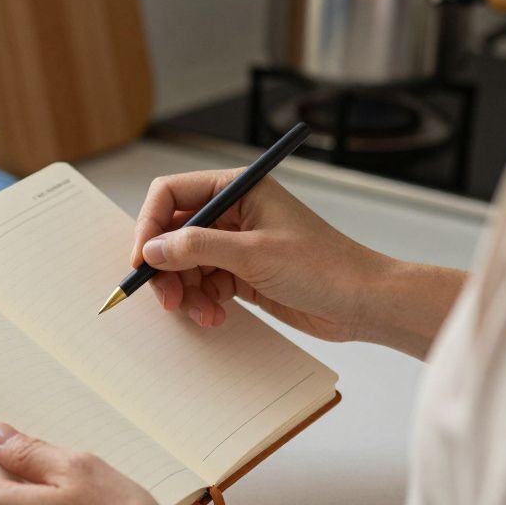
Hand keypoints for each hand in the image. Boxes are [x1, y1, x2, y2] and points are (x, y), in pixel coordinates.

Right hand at [131, 169, 382, 341]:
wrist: (362, 303)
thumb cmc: (324, 266)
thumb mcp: (254, 254)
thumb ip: (197, 247)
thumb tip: (151, 250)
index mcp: (238, 188)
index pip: (172, 194)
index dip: (150, 225)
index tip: (142, 260)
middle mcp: (233, 211)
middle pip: (173, 233)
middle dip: (165, 267)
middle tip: (167, 298)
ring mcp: (236, 244)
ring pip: (184, 263)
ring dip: (185, 291)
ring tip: (200, 313)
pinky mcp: (240, 273)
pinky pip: (202, 284)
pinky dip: (201, 302)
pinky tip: (215, 316)